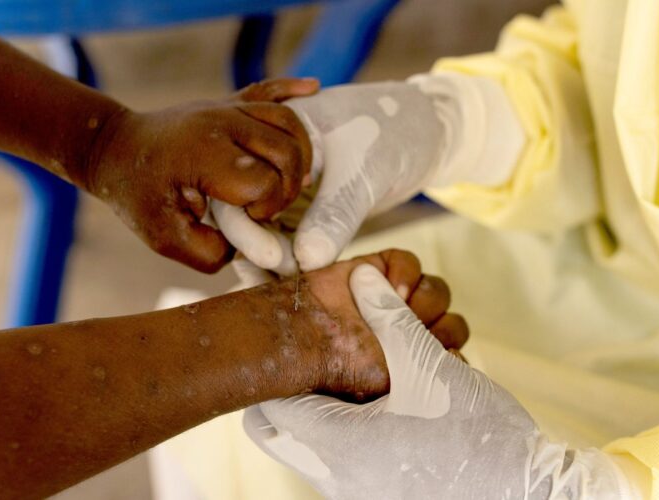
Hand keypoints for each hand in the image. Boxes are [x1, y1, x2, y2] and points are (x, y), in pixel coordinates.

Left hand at [83, 78, 318, 272]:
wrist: (114, 148)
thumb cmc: (138, 195)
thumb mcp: (165, 238)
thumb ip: (210, 252)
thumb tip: (250, 245)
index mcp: (204, 154)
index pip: (264, 181)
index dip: (265, 209)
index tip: (246, 219)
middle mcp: (221, 123)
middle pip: (287, 151)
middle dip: (288, 187)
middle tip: (268, 207)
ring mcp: (227, 108)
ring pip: (288, 122)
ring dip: (301, 154)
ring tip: (293, 181)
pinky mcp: (229, 102)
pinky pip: (268, 90)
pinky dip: (293, 89)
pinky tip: (314, 88)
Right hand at [213, 80, 447, 273]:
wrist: (421, 132)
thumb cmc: (391, 133)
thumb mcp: (363, 172)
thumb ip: (335, 214)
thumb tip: (306, 260)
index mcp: (266, 134)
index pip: (236, 184)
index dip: (246, 226)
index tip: (273, 258)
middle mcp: (264, 161)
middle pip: (240, 212)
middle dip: (256, 249)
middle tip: (285, 277)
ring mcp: (281, 187)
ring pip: (262, 232)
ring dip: (272, 261)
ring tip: (290, 288)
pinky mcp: (300, 210)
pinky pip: (285, 239)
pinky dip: (290, 261)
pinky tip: (299, 284)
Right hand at [242, 248, 467, 399]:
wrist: (302, 337)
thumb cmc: (343, 368)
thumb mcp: (392, 378)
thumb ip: (430, 365)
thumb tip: (459, 358)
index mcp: (412, 366)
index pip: (454, 356)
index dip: (450, 353)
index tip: (437, 357)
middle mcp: (408, 334)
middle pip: (452, 324)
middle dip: (438, 329)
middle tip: (413, 335)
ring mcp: (395, 301)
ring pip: (436, 292)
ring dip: (424, 301)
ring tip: (400, 308)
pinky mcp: (379, 270)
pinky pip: (410, 263)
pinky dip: (405, 272)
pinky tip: (390, 287)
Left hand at [244, 265, 638, 498]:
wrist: (524, 495)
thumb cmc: (477, 437)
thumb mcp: (430, 367)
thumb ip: (390, 318)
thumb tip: (363, 278)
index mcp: (336, 443)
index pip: (267, 405)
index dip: (277, 364)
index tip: (292, 337)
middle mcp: (332, 475)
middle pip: (277, 428)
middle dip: (292, 387)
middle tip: (319, 356)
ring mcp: (352, 491)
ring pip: (309, 444)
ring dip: (326, 404)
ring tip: (358, 374)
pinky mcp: (375, 495)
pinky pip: (339, 459)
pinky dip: (349, 426)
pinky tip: (385, 403)